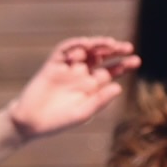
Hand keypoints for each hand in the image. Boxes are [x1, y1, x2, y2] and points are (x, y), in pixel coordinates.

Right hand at [3, 37, 138, 141]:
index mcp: (91, 87)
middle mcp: (81, 75)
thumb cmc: (57, 122)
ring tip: (109, 44)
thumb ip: (100, 101)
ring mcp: (67, 68)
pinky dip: (74, 45)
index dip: (124, 65)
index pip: (111, 71)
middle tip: (127, 47)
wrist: (29, 122)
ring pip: (85, 50)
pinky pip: (64, 50)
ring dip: (97, 44)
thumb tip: (118, 87)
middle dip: (114, 50)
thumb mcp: (82, 113)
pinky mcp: (52, 65)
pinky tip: (85, 45)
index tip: (136, 60)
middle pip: (101, 57)